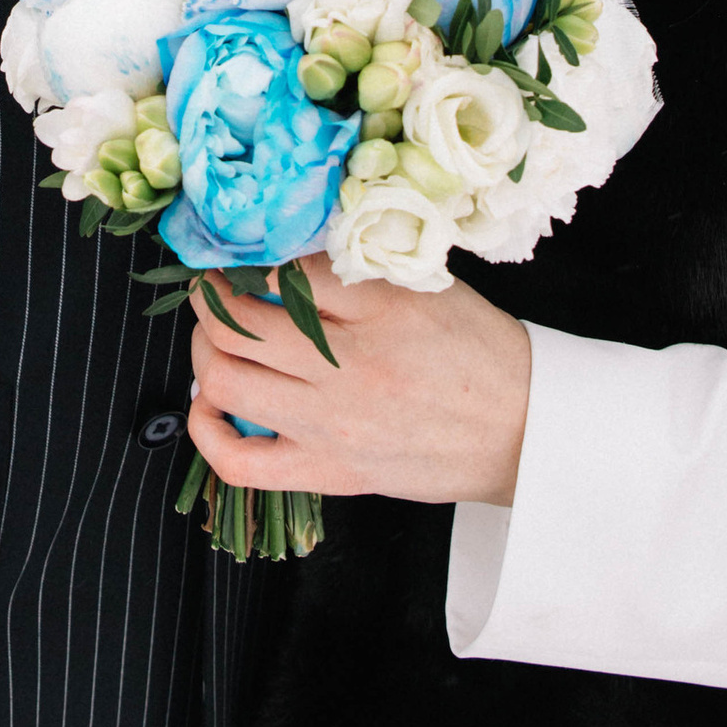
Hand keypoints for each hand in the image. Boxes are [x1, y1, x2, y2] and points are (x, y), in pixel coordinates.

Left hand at [187, 256, 531, 507]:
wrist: (522, 432)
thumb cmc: (477, 354)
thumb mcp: (425, 286)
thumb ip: (356, 269)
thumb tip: (285, 254)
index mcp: (378, 309)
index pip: (282, 269)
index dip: (249, 257)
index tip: (241, 255)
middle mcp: (347, 367)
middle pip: (236, 326)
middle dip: (210, 301)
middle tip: (215, 292)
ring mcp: (332, 425)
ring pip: (225, 384)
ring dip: (205, 355)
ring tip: (216, 341)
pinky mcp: (330, 472)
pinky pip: (239, 464)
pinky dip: (208, 432)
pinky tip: (211, 407)